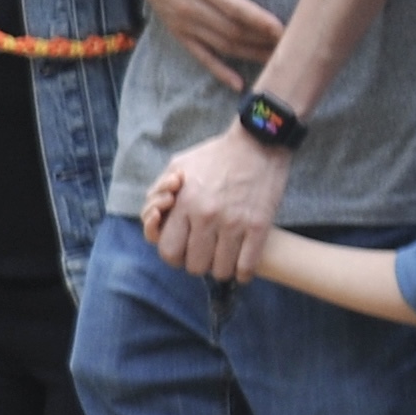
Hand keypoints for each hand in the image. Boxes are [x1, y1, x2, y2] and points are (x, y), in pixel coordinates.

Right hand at [110, 0, 283, 72]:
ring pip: (221, 45)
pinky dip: (219, 71)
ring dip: (250, 56)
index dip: (259, 21)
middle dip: (263, 42)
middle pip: (232, 31)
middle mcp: (189, 6)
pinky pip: (200, 55)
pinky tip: (238, 84)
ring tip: (278, 62)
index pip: (234, 7)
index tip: (283, 29)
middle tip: (293, 48)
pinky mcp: (177, 30)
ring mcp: (182, 21)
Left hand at [149, 124, 284, 285]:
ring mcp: (234, 223)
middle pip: (194, 265)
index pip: (169, 251)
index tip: (186, 250)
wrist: (258, 142)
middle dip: (199, 262)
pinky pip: (246, 266)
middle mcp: (206, 216)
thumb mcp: (179, 165)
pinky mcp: (259, 226)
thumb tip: (155, 217)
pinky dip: (243, 272)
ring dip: (222, 268)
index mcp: (184, 203)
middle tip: (208, 252)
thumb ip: (159, 191)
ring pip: (220, 270)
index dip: (176, 256)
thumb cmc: (216, 155)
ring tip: (226, 257)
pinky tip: (243, 264)